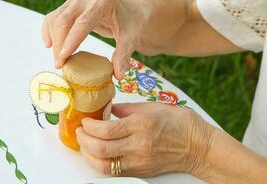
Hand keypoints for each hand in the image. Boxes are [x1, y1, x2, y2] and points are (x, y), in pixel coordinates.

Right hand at [42, 0, 146, 78]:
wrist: (131, 14)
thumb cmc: (132, 25)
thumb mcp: (131, 40)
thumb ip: (123, 56)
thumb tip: (117, 75)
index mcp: (104, 1)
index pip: (82, 22)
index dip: (70, 41)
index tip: (63, 58)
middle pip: (64, 20)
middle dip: (59, 44)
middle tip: (60, 65)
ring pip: (56, 19)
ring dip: (53, 40)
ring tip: (58, 60)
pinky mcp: (71, 4)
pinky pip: (54, 17)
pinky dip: (50, 31)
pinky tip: (49, 44)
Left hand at [76, 102, 215, 176]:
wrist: (198, 145)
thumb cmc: (178, 122)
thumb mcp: (152, 107)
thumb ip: (127, 108)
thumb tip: (109, 109)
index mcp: (141, 125)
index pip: (105, 130)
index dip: (89, 126)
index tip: (85, 121)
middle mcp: (138, 145)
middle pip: (100, 148)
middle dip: (83, 140)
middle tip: (80, 131)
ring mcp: (139, 161)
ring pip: (104, 165)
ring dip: (88, 155)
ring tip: (84, 144)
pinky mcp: (141, 171)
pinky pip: (115, 172)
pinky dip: (100, 164)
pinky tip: (97, 155)